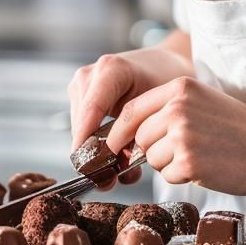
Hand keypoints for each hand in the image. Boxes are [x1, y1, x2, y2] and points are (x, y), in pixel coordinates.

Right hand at [68, 43, 193, 187]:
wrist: (166, 63)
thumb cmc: (167, 81)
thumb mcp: (158, 107)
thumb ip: (138, 134)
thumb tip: (120, 167)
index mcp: (111, 70)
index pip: (91, 111)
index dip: (88, 142)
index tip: (90, 169)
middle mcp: (90, 75)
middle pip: (81, 124)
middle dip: (94, 155)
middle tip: (110, 181)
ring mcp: (81, 85)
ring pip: (79, 129)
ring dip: (95, 151)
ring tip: (118, 170)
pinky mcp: (80, 95)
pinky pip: (82, 126)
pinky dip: (96, 142)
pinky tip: (115, 153)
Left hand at [105, 76, 245, 195]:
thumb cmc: (239, 128)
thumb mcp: (202, 102)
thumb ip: (166, 109)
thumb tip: (127, 135)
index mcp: (179, 88)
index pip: (130, 110)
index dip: (119, 131)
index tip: (115, 145)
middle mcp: (177, 108)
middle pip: (138, 137)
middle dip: (152, 149)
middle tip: (182, 151)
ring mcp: (182, 135)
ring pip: (151, 158)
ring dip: (168, 164)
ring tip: (200, 156)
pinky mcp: (189, 162)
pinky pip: (167, 176)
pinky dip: (182, 177)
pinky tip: (206, 167)